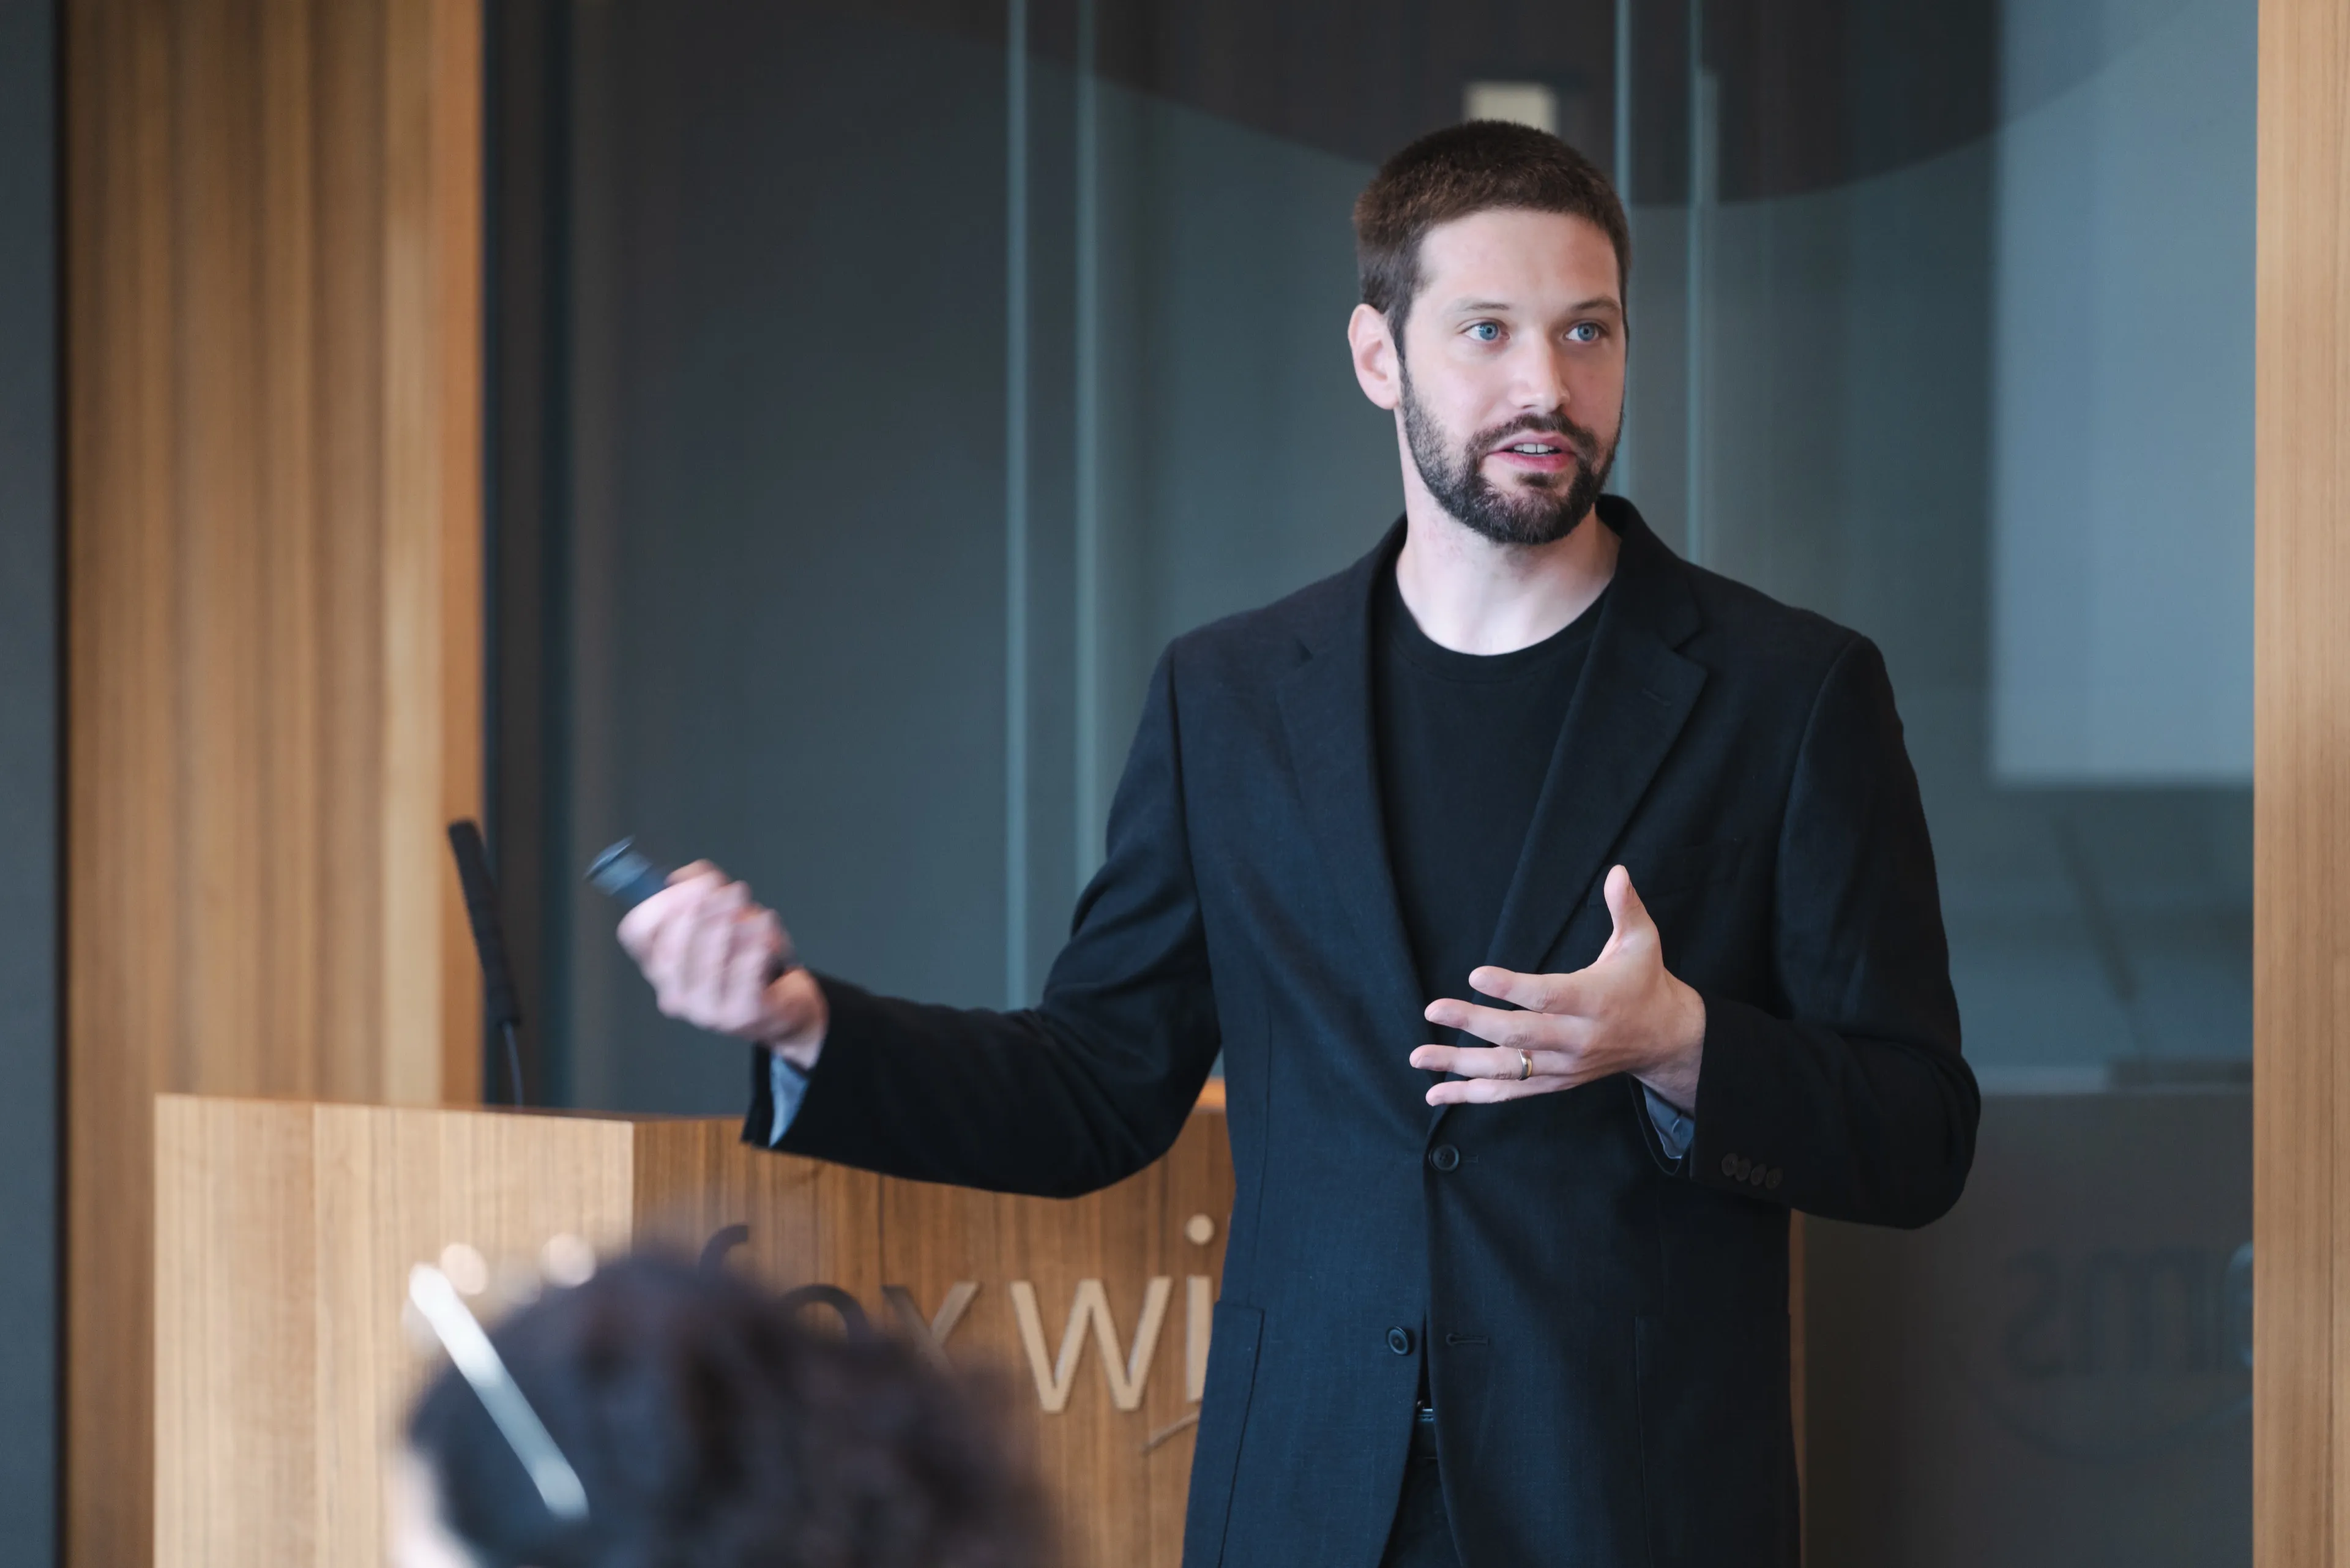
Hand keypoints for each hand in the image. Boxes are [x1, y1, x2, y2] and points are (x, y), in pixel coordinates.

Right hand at [615, 861, 827, 1068]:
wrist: (786, 1007)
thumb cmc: (749, 959)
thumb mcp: (726, 917)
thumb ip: (705, 888)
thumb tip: (693, 875)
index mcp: (661, 967)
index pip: (637, 933)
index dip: (661, 903)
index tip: (693, 884)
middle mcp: (674, 994)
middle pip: (674, 946)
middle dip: (706, 912)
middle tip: (735, 891)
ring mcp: (704, 1011)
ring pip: (711, 960)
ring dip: (738, 929)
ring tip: (759, 915)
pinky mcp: (739, 1017)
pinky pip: (743, 975)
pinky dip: (757, 948)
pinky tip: (768, 935)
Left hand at [1410, 865, 1704, 1108]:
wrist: (1665, 1039)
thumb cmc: (1645, 982)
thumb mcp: (1642, 941)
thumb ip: (1626, 907)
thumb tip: (1617, 871)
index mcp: (1595, 1001)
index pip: (1548, 997)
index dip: (1512, 988)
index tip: (1475, 975)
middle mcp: (1577, 1039)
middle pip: (1520, 1035)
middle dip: (1473, 1023)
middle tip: (1433, 1009)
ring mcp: (1564, 1066)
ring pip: (1508, 1070)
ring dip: (1460, 1065)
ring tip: (1419, 1057)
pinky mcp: (1555, 1082)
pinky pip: (1510, 1092)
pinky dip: (1473, 1094)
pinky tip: (1436, 1094)